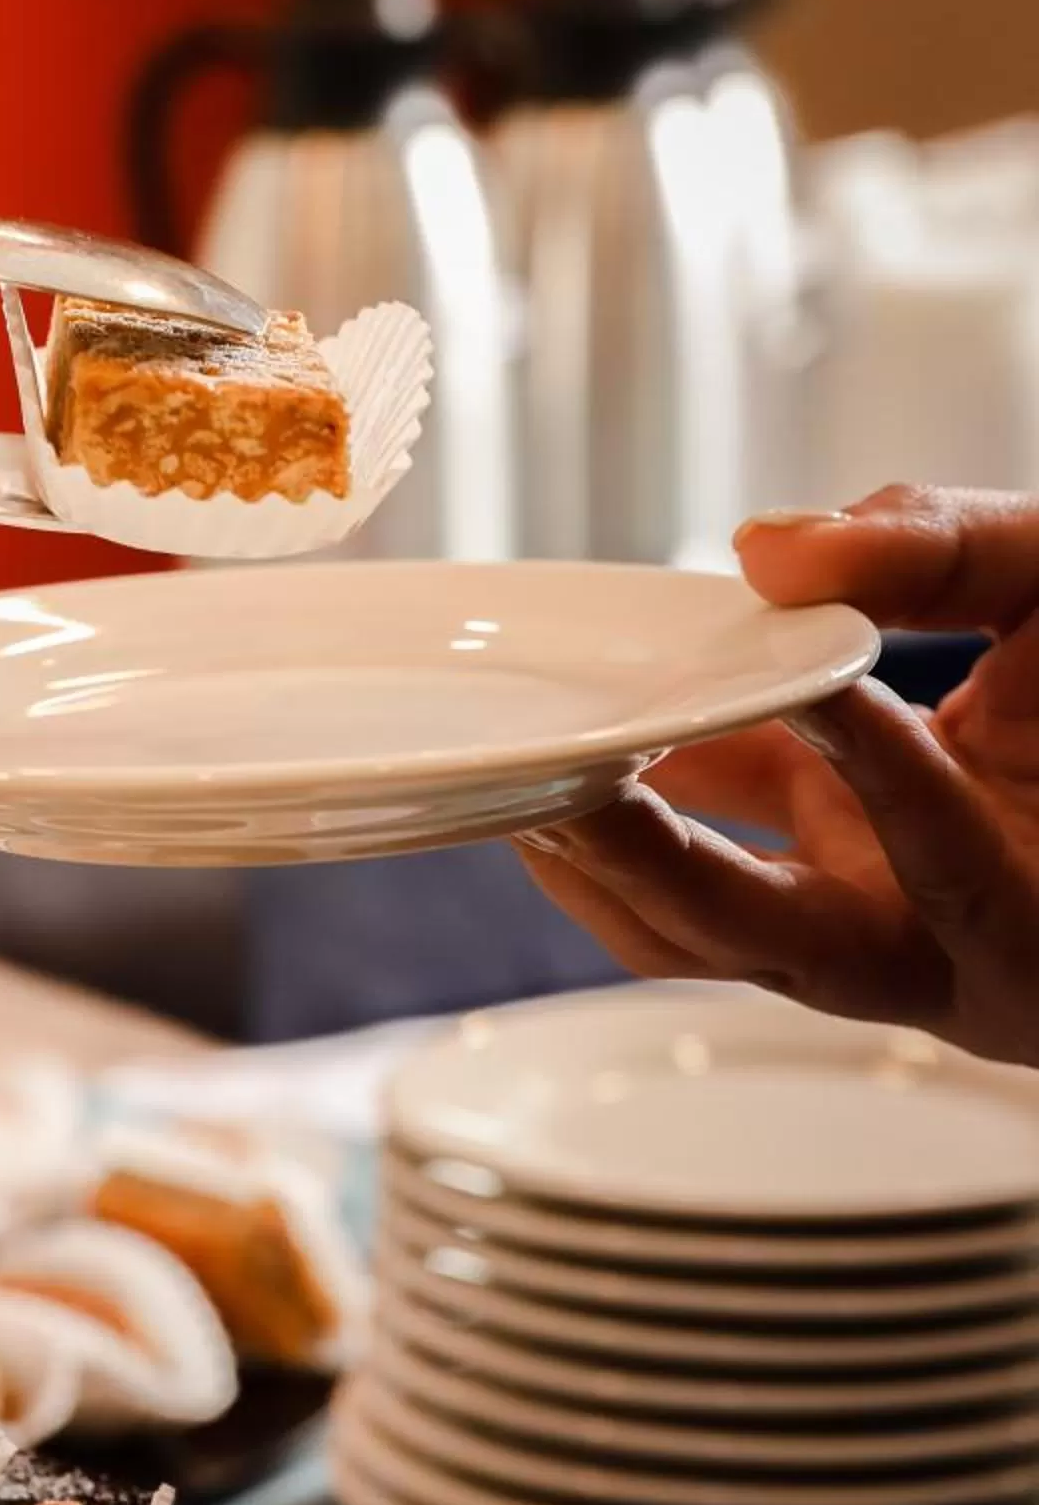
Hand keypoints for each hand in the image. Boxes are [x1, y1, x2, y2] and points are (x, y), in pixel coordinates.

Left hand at [519, 486, 1038, 1065]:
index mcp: (1036, 904)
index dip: (866, 765)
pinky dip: (638, 812)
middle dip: (654, 865)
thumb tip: (769, 549)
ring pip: (707, 935)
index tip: (808, 677)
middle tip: (560, 777)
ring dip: (605, 857)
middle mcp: (948, 956)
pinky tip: (571, 741)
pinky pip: (703, 878)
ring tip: (518, 766)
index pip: (943, 850)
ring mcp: (869, 941)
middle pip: (773, 942)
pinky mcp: (819, 903)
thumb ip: (953, 554)